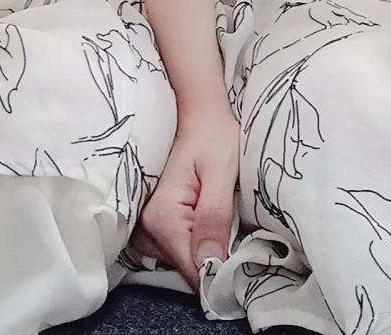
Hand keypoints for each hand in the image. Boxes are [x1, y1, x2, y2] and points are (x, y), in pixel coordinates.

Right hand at [130, 105, 239, 292]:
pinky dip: (194, 243)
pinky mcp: (154, 221)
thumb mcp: (222, 172)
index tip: (243, 269)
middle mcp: (147, 225)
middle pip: (184, 268)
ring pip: (180, 261)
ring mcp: (147, 224)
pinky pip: (176, 248)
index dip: (218, 275)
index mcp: (162, 216)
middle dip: (212, 262)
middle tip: (238, 238)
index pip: (190, 269)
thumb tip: (210, 264)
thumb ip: (214, 217)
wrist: (199, 114)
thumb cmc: (214, 136)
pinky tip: (209, 225)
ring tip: (225, 226)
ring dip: (203, 253)